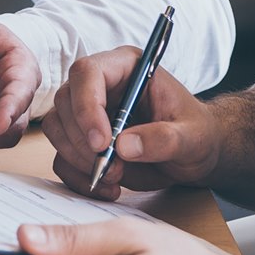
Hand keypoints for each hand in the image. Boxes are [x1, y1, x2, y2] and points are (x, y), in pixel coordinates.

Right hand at [44, 48, 217, 199]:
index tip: (102, 143)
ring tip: (115, 177)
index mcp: (127, 67)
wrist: (194, 155)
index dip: (87, 105)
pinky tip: (108, 187)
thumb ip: (164, 139)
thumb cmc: (197, 134)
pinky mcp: (82, 139)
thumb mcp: (192, 137)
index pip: (88, 72)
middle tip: (113, 168)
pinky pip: (62, 156)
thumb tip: (124, 146)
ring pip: (58, 128)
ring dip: (79, 159)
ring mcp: (88, 111)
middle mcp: (101, 84)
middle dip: (83, 141)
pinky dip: (78, 176)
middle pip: (66, 101)